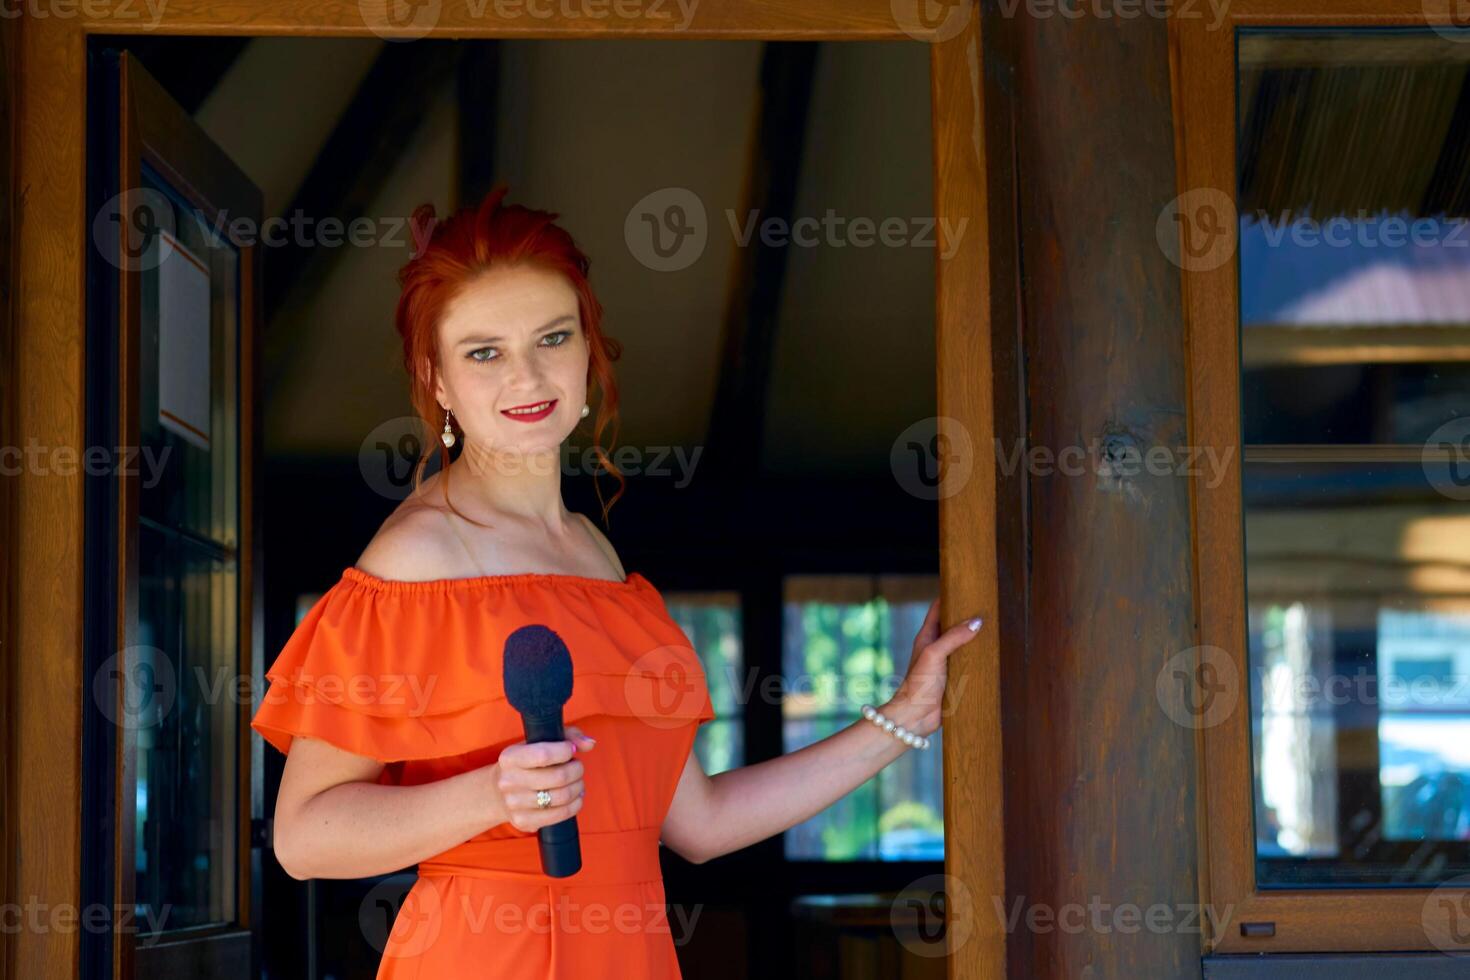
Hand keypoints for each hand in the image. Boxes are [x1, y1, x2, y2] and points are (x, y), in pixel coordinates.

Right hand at [488, 724, 596, 832]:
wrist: (500, 793)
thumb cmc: (528, 763)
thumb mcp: (541, 742)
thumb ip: (568, 736)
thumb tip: (589, 744)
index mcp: (510, 757)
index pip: (544, 754)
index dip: (565, 751)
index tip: (571, 750)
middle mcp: (508, 781)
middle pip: (558, 777)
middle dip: (577, 770)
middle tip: (577, 767)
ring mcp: (514, 804)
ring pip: (562, 797)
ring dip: (578, 787)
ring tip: (577, 782)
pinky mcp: (524, 821)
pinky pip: (560, 815)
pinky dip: (575, 805)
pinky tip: (575, 797)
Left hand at [884, 600, 981, 737]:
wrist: (916, 715)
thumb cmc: (919, 683)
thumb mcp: (935, 654)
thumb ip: (954, 637)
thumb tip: (977, 622)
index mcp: (927, 637)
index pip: (938, 609)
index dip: (950, 596)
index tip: (966, 587)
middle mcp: (936, 648)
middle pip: (953, 626)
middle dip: (968, 617)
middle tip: (988, 607)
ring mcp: (945, 663)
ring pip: (963, 645)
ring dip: (975, 639)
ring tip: (996, 628)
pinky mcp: (954, 679)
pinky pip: (969, 663)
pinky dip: (979, 659)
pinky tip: (993, 656)